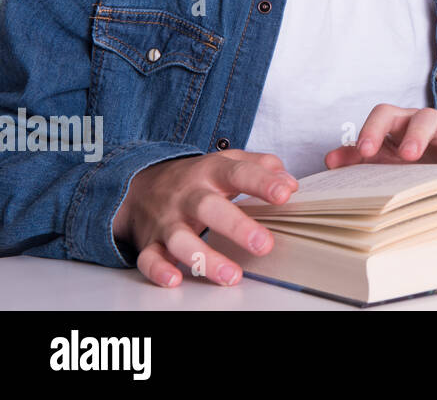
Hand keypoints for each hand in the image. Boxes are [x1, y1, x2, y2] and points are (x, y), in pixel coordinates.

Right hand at [111, 150, 298, 288]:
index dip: (262, 182)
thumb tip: (290, 183)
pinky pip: (148, 258)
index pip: (238, 173)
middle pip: (208, 208)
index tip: (284, 194)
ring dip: (205, 258)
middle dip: (237, 227)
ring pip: (180, 239)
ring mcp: (168, 220)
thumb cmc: (198, 177)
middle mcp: (188, 196)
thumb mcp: (228, 161)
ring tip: (232, 275)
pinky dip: (158, 270)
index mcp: (211, 172)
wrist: (142, 184)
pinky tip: (175, 279)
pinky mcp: (151, 241)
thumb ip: (262, 167)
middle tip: (263, 244)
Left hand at [323, 105, 436, 168]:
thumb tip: (331, 159)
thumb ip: (360, 157)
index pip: (387, 114)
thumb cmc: (414, 155)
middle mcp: (435, 122)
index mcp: (405, 122)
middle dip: (417, 134)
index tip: (362, 151)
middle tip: (408, 155)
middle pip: (426, 117)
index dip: (373, 130)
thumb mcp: (386, 155)